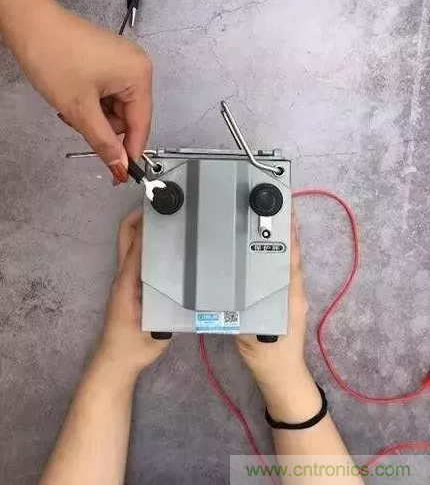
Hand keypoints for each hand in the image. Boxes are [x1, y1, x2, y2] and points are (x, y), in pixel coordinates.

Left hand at [20, 2, 151, 181]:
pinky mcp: (109, 58)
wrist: (30, 23)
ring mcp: (124, 60)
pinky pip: (108, 91)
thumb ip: (104, 142)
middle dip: (103, 126)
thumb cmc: (55, 57)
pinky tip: (74, 94)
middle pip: (128, 116)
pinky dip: (92, 100)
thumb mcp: (79, 109)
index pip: (141, 124)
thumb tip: (121, 167)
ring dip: (94, 114)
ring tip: (70, 105)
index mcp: (139, 75)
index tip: (119, 175)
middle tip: (77, 122)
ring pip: (115, 106)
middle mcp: (138, 66)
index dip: (129, 151)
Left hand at [97, 210, 170, 376]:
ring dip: (145, 228)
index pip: (134, 245)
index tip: (160, 207)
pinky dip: (149, 244)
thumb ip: (164, 305)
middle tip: (165, 204)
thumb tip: (180, 280)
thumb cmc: (133, 346)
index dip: (144, 224)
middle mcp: (124, 275)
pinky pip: (138, 257)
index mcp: (127, 281)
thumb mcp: (153, 327)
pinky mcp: (132, 286)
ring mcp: (126, 279)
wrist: (116, 362)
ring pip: (132, 245)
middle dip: (140, 216)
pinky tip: (170, 246)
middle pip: (127, 236)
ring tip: (172, 220)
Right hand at [236, 213, 308, 390]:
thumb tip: (230, 280)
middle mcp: (295, 291)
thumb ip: (241, 305)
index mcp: (290, 295)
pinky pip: (283, 273)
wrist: (279, 376)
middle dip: (286, 230)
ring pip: (288, 263)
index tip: (284, 210)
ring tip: (269, 219)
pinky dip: (277, 257)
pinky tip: (262, 249)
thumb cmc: (265, 353)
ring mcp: (293, 296)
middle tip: (274, 205)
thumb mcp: (248, 329)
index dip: (289, 234)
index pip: (291, 258)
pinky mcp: (288, 301)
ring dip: (282, 241)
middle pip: (292, 255)